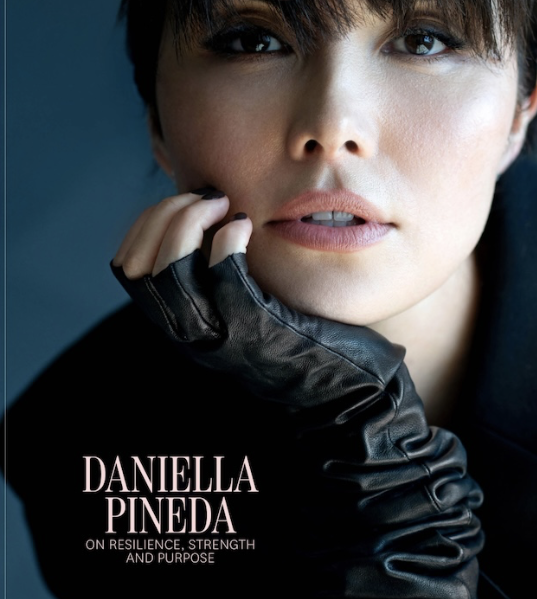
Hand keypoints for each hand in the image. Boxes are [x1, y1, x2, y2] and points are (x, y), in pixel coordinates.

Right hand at [111, 189, 484, 598]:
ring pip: (171, 269)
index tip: (182, 203)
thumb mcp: (243, 317)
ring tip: (224, 206)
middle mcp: (190, 336)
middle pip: (140, 265)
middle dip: (164, 217)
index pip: (127, 269)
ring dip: (190, 223)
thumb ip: (216, 285)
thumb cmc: (300, 347)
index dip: (146, 225)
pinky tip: (246, 226)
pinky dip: (227, 239)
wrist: (346, 399)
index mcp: (181, 328)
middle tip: (206, 198)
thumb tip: (205, 224)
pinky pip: (224, 274)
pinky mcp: (258, 328)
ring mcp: (221, 335)